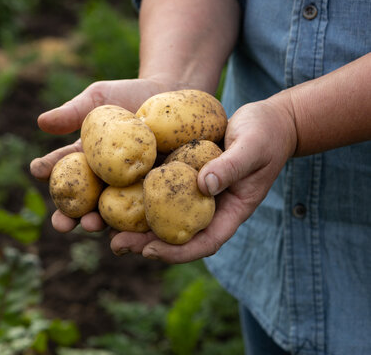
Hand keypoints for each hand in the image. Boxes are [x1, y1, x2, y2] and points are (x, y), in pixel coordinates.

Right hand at [30, 78, 189, 232]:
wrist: (171, 94)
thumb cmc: (129, 96)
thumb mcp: (99, 99)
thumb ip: (72, 112)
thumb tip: (41, 121)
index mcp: (83, 160)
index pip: (60, 167)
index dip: (47, 170)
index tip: (37, 170)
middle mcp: (101, 180)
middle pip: (80, 202)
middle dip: (68, 215)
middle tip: (61, 222)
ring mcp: (127, 189)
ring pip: (108, 213)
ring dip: (97, 223)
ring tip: (91, 225)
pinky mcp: (153, 192)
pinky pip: (142, 211)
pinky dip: (134, 225)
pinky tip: (128, 232)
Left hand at [110, 97, 297, 262]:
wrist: (267, 120)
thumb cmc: (266, 134)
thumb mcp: (252, 147)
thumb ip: (231, 166)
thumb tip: (203, 185)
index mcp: (230, 211)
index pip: (204, 242)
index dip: (177, 252)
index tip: (149, 252)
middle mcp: (209, 207)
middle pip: (176, 235)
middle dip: (146, 244)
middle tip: (116, 245)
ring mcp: (195, 192)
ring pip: (163, 216)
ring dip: (136, 224)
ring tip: (104, 226)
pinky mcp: (184, 174)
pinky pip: (160, 189)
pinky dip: (139, 194)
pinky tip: (114, 193)